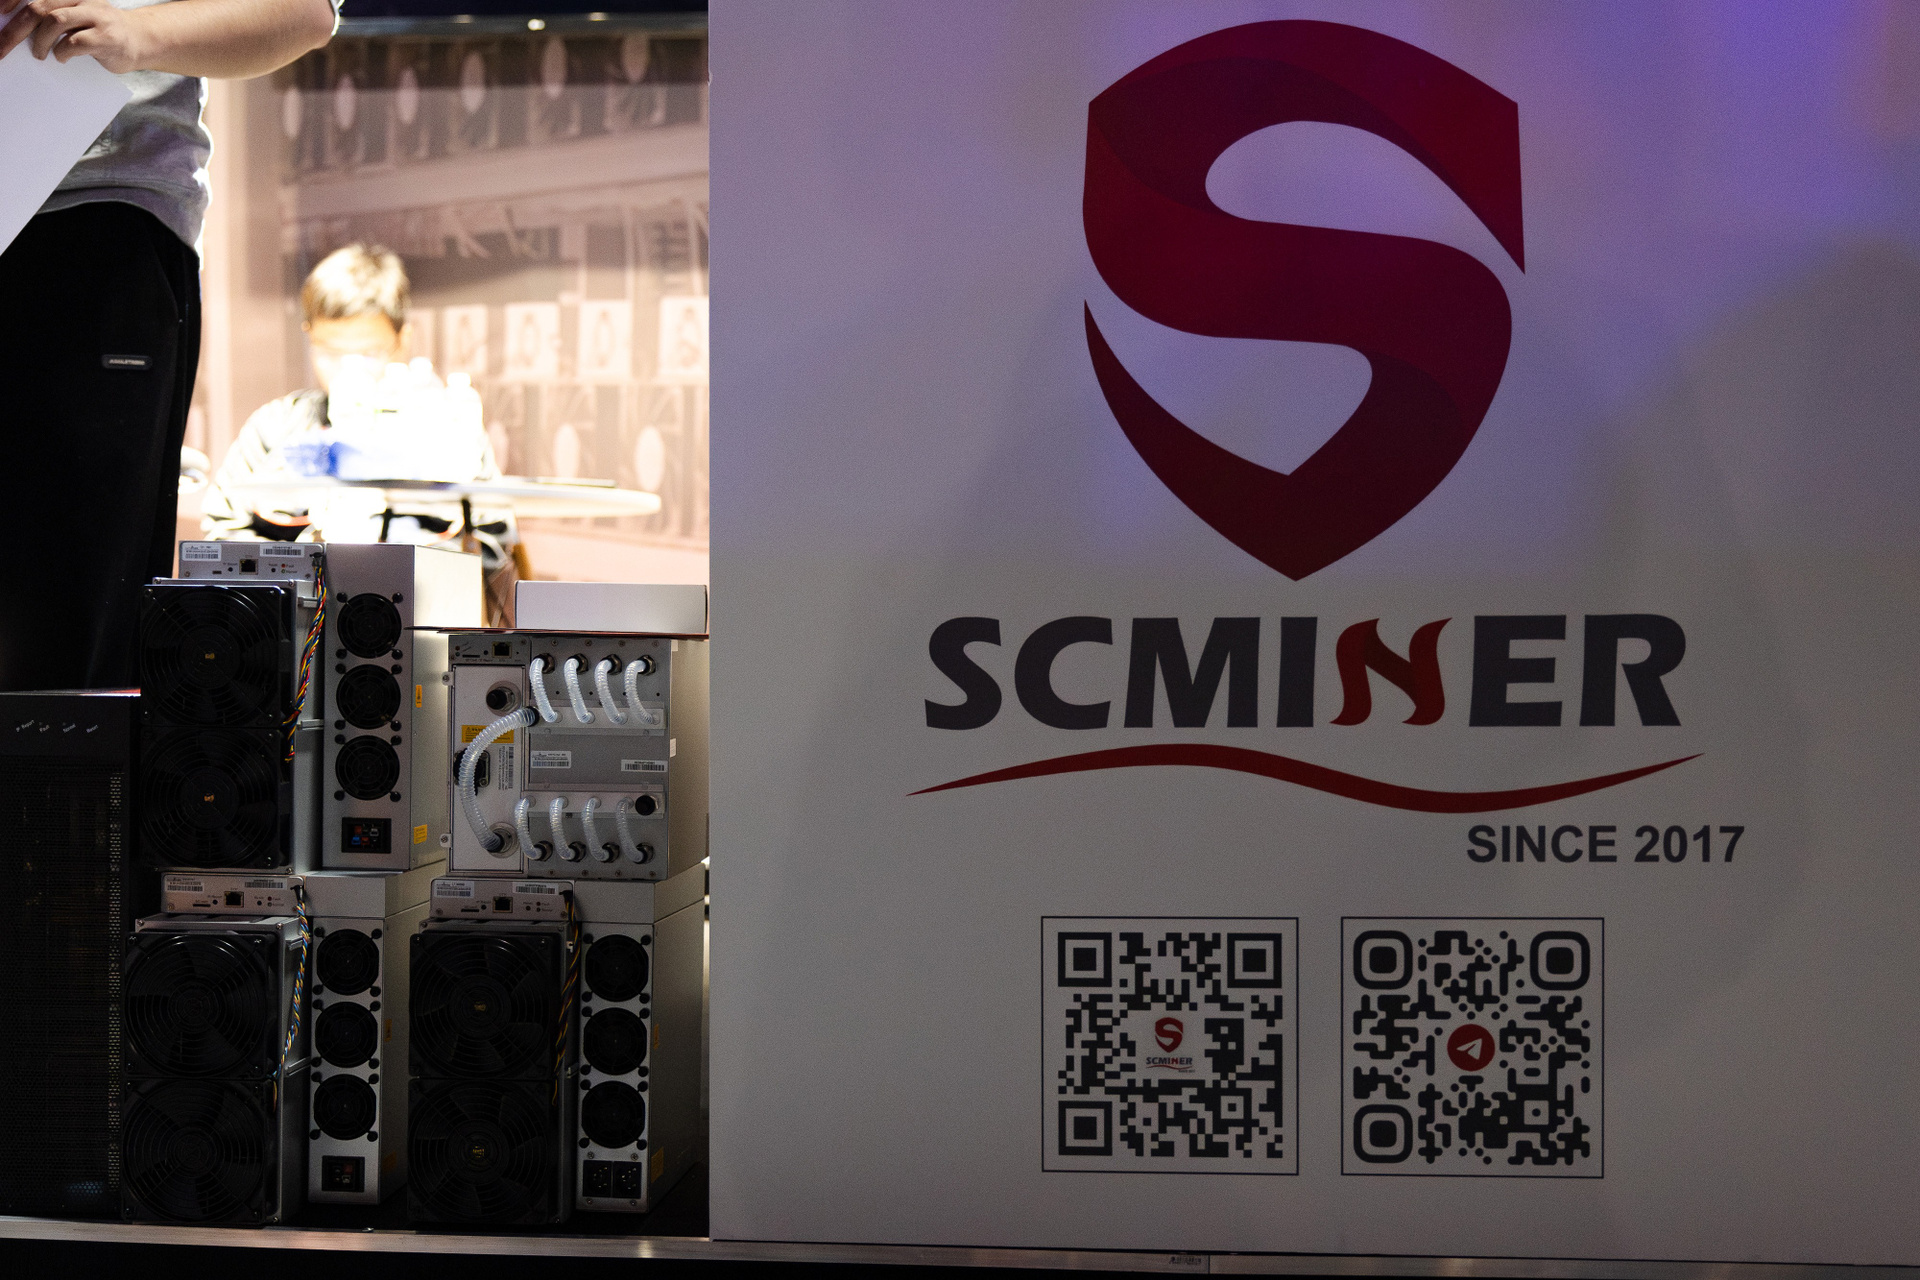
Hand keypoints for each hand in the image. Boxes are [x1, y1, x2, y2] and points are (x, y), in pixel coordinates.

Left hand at [0, 0, 149, 71]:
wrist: (142, 40)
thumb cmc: (101, 31)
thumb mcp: (76, 17)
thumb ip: (52, 17)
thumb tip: (17, 29)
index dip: (13, 1)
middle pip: (39, 8)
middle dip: (16, 30)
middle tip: (3, 48)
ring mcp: (96, 16)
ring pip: (55, 21)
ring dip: (39, 41)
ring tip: (37, 54)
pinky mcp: (107, 38)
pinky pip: (74, 43)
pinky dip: (61, 52)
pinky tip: (61, 58)